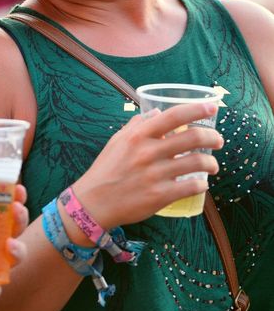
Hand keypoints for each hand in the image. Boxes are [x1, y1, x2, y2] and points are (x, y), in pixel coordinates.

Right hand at [71, 102, 221, 229]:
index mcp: (137, 136)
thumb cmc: (105, 170)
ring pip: (198, 162)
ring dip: (211, 163)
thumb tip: (156, 113)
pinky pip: (193, 186)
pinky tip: (200, 184)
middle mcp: (147, 153)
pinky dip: (202, 184)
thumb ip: (136, 126)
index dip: (197, 109)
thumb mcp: (116, 142)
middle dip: (213, 137)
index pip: (173, 116)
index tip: (212, 106)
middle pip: (194, 137)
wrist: (93, 203)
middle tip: (217, 141)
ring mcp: (155, 175)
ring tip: (211, 166)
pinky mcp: (160, 196)